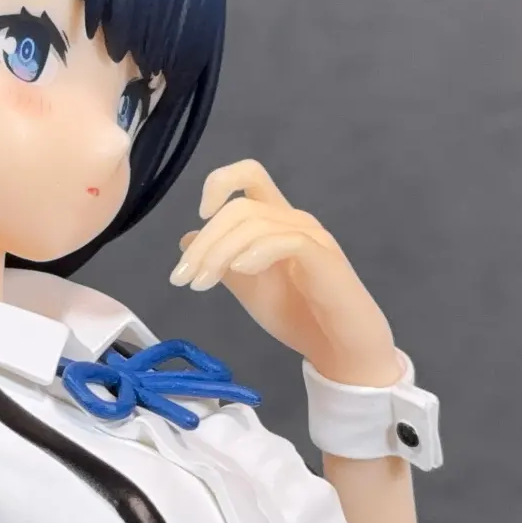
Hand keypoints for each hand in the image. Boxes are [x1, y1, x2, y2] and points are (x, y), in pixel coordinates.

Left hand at [169, 160, 400, 386]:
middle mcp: (293, 219)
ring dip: (219, 254)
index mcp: (275, 220)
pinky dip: (258, 252)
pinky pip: (287, 240)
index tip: (200, 215)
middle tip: (183, 276)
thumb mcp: (248, 287)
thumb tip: (187, 238)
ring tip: (202, 284)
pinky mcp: (324, 258)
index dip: (220, 183)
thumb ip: (221, 262)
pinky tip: (241, 271)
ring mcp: (311, 236)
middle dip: (206, 241)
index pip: (250, 175)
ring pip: (256, 224)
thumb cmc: (297, 314)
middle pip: (241, 206)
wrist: (338, 348)